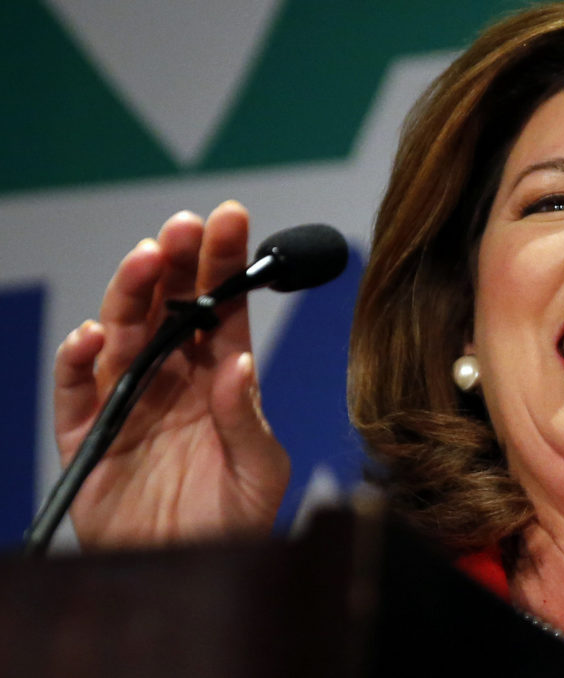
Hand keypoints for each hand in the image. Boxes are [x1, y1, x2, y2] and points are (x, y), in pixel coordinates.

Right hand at [52, 201, 288, 547]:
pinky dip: (78, 360)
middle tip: (182, 228)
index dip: (225, 261)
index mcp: (221, 376)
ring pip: (123, 333)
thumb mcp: (261, 471)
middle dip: (175, 262)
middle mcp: (174, 377)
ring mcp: (131, 401)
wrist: (195, 571)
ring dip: (130, 295)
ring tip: (145, 262)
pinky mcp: (90, 435)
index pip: (222, 307)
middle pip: (169, 306)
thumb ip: (247, 418)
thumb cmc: (236, 519)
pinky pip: (77, 390)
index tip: (231, 216)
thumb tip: (239, 362)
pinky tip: (93, 336)